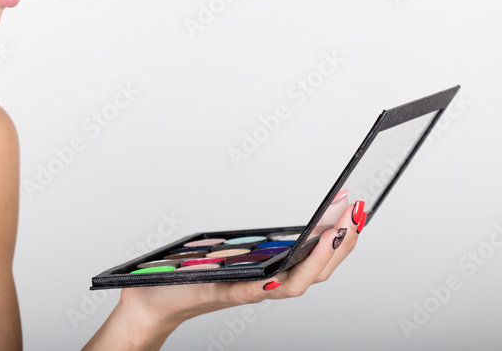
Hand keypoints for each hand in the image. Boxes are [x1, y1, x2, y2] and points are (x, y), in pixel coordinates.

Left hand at [115, 201, 364, 342]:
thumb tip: (277, 230)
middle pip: (316, 270)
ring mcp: (248, 292)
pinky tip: (288, 271)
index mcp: (266, 273)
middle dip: (341, 243)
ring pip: (296, 283)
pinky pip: (256, 292)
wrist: (150, 302)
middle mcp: (264, 286)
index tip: (352, 207)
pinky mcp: (223, 295)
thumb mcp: (225, 255)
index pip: (312, 257)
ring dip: (320, 260)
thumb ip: (251, 249)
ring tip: (337, 234)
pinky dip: (275, 284)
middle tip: (357, 213)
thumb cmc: (185, 276)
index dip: (337, 236)